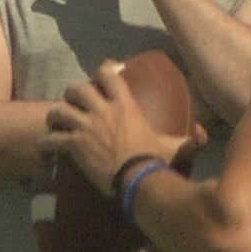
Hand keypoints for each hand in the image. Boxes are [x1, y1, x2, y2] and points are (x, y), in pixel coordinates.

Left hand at [41, 61, 199, 195]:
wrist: (137, 180)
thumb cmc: (156, 161)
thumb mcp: (176, 146)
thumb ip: (192, 138)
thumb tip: (205, 133)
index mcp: (125, 105)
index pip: (107, 75)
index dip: (101, 71)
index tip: (100, 75)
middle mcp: (102, 110)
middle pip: (77, 88)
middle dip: (72, 93)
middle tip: (73, 103)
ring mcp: (86, 127)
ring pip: (58, 110)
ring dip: (54, 116)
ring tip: (55, 123)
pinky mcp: (74, 145)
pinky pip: (51, 139)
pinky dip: (46, 143)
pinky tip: (45, 148)